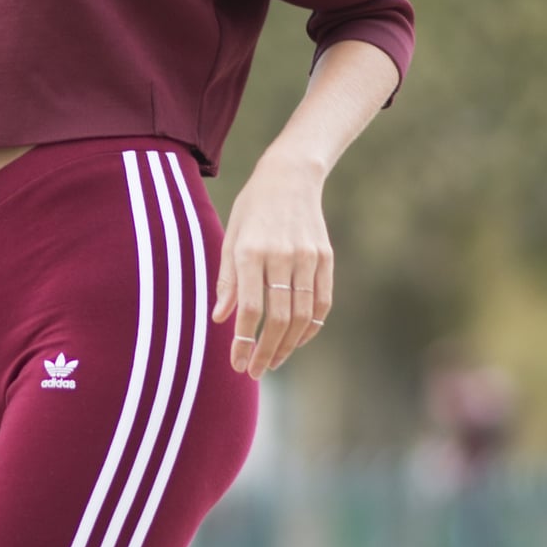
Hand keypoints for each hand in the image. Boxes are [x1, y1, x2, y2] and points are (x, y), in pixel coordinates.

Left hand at [213, 151, 333, 376]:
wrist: (290, 175)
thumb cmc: (253, 209)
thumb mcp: (230, 237)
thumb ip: (227, 280)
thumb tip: (221, 319)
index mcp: (251, 251)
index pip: (248, 308)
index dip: (243, 341)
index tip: (237, 363)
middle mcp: (281, 256)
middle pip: (279, 318)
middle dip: (266, 351)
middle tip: (255, 371)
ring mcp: (307, 257)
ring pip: (303, 315)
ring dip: (288, 345)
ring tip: (273, 361)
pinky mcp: (325, 258)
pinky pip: (322, 302)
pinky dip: (311, 327)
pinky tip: (296, 340)